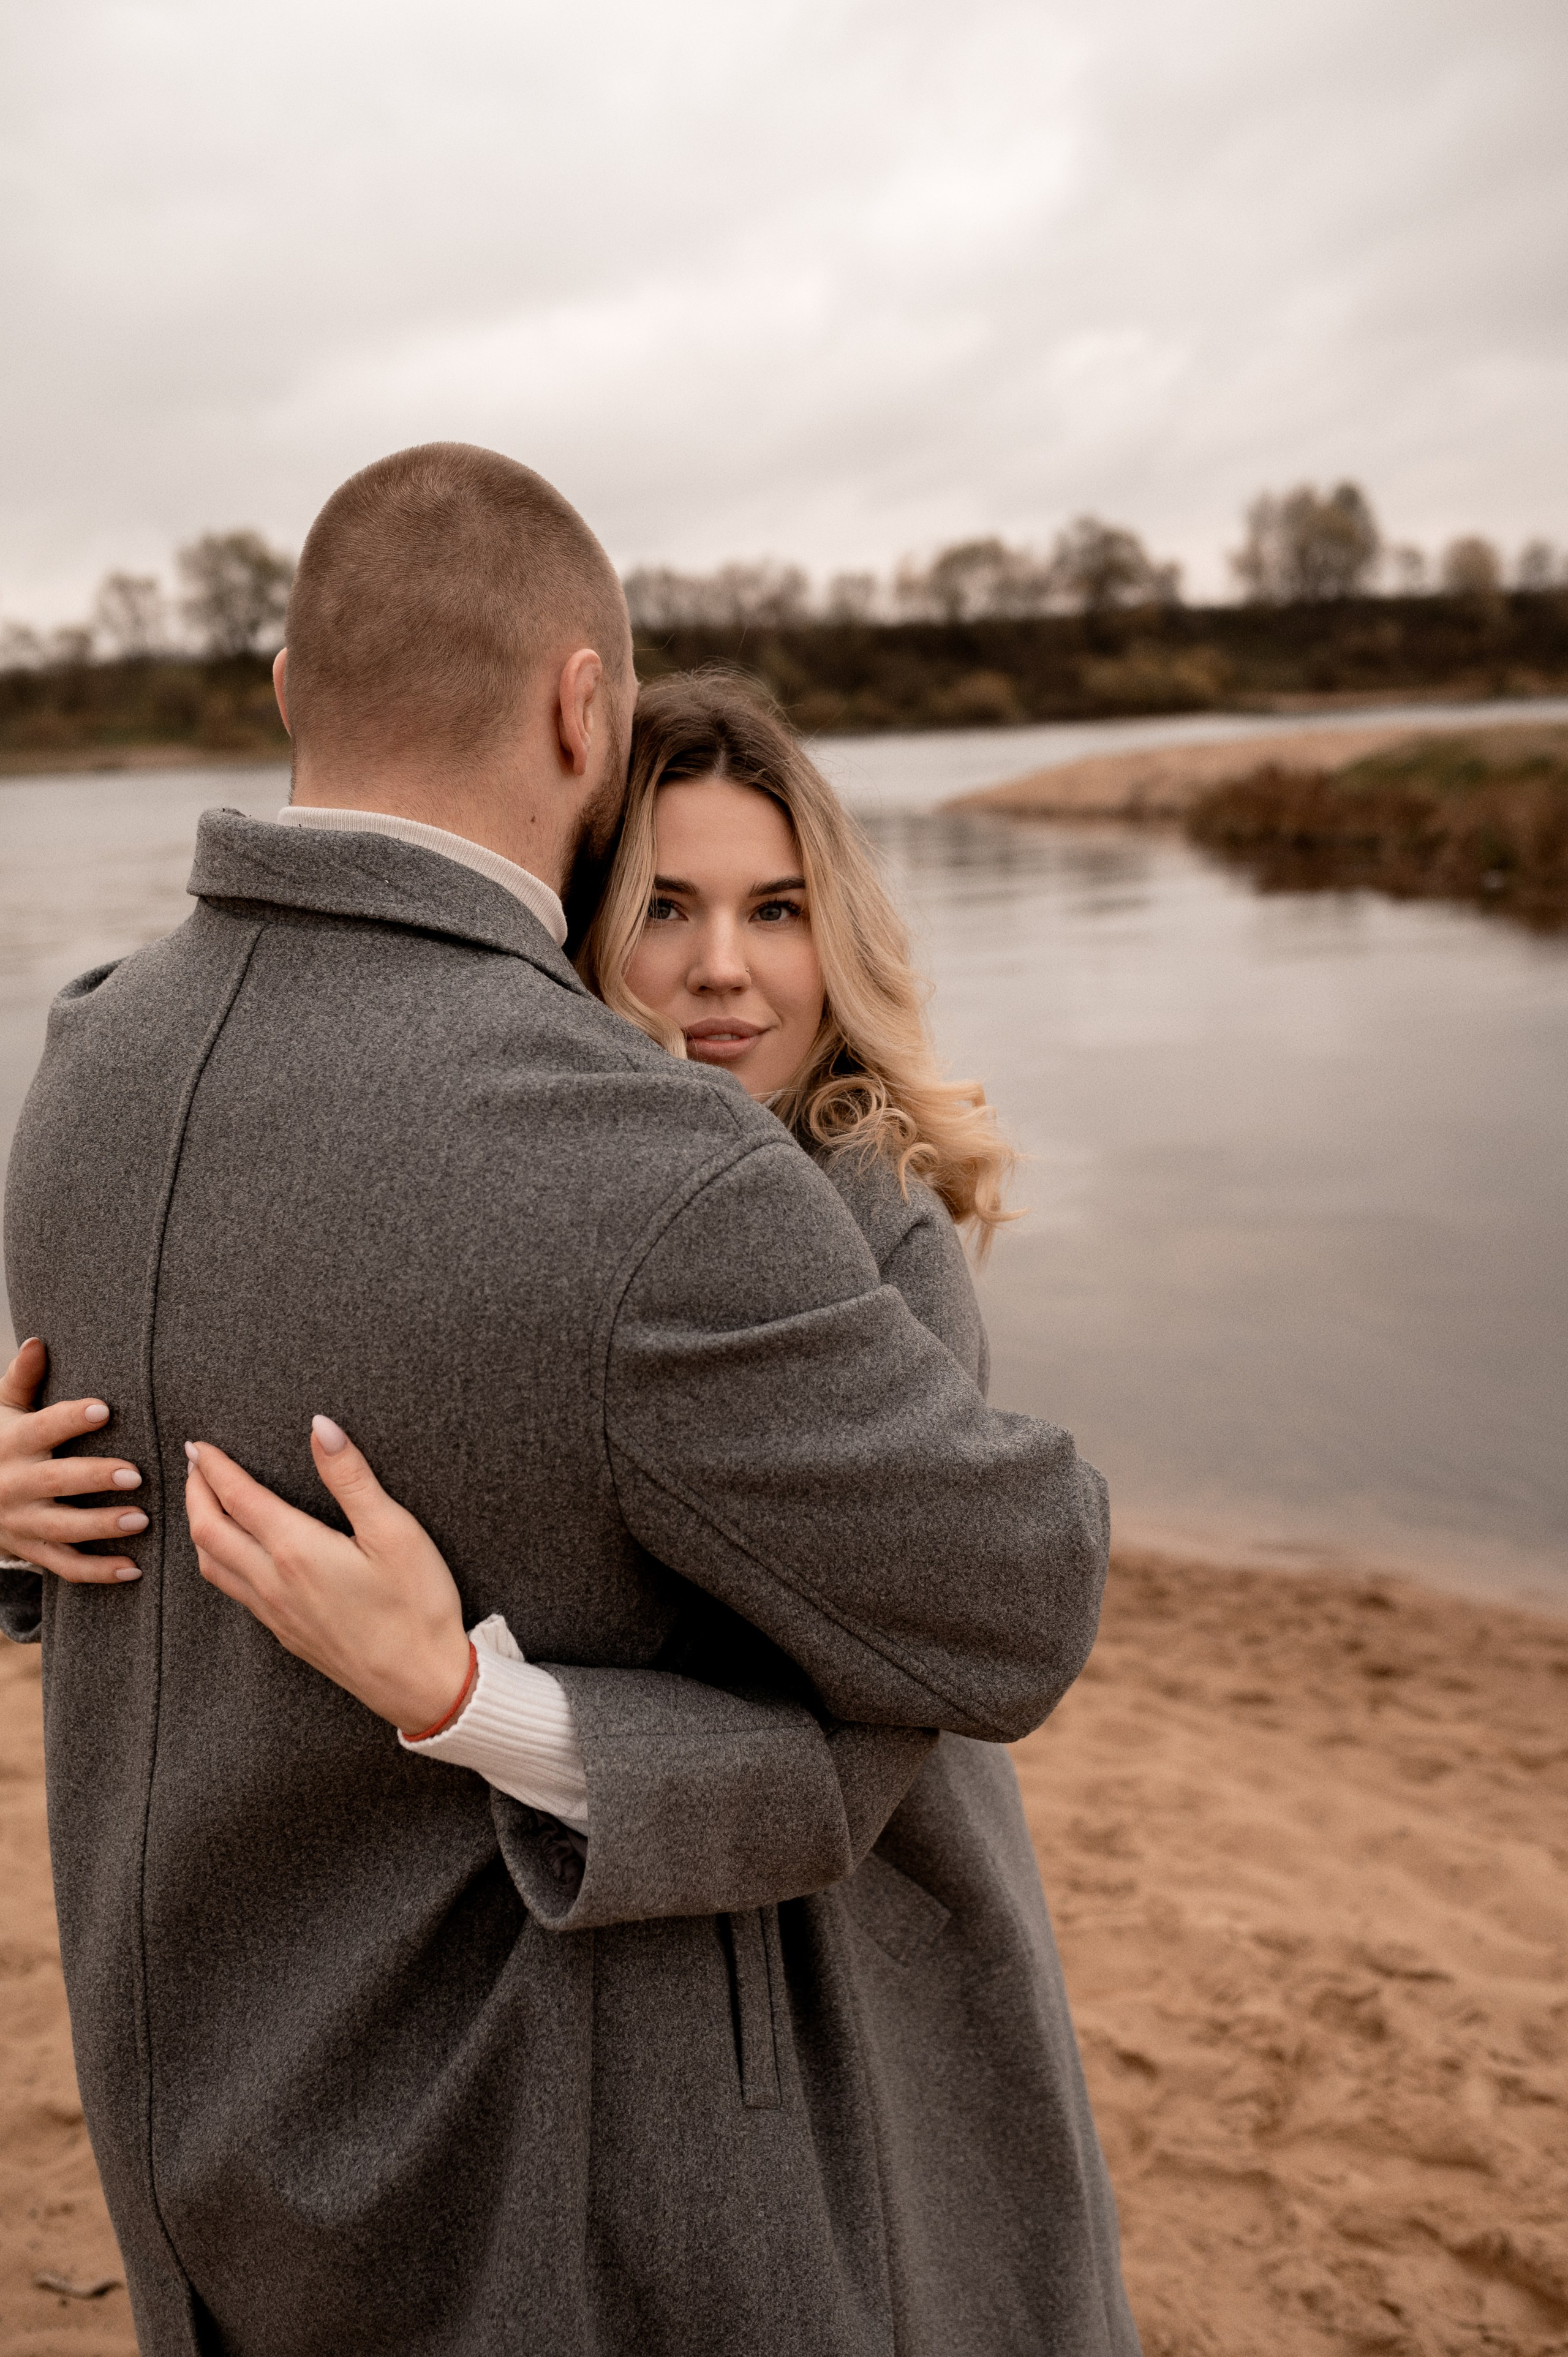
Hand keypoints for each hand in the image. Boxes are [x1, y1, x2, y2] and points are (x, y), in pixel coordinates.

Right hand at [0, 1339, 146, 1581]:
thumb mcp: (2, 1410)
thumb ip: (23, 1379)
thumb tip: (39, 1341)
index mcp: (12, 1443)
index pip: (43, 1427)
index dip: (71, 1418)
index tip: (105, 1408)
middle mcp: (14, 1484)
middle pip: (55, 1482)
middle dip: (94, 1479)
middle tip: (136, 1474)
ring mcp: (21, 1522)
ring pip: (62, 1529)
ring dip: (101, 1527)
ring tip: (142, 1520)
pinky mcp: (31, 1550)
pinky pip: (64, 1567)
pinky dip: (98, 1572)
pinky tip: (134, 1569)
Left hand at [184, 1417, 471, 1732]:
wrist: (422, 1683)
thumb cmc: (417, 1605)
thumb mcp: (394, 1531)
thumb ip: (352, 1477)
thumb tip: (320, 1428)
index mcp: (297, 1551)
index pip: (238, 1498)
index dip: (213, 1467)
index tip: (199, 1443)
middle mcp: (274, 1582)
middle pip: (209, 1532)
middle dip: (195, 1492)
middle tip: (195, 1463)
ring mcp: (275, 1613)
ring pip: (212, 1565)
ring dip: (199, 1527)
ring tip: (205, 1502)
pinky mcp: (285, 1633)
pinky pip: (233, 1591)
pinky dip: (217, 1560)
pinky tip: (235, 1554)